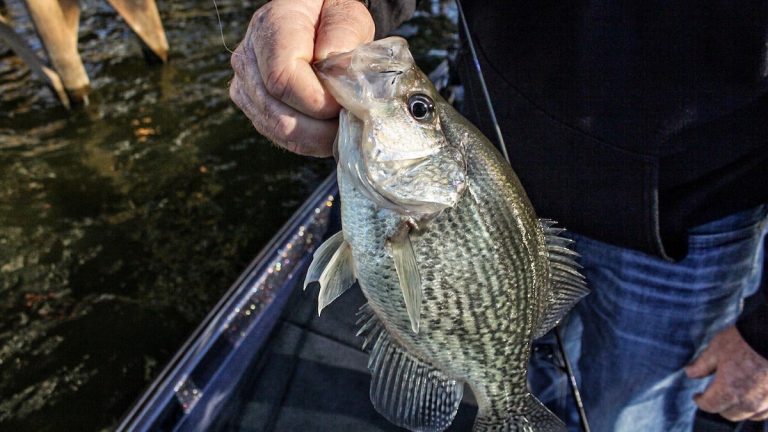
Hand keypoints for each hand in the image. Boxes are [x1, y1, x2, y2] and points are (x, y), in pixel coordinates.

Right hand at [229, 0, 373, 156]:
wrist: (314, 22)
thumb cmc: (332, 17)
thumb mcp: (346, 14)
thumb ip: (343, 35)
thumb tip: (332, 70)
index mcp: (270, 27)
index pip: (282, 78)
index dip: (316, 100)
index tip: (344, 104)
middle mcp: (249, 58)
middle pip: (277, 112)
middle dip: (320, 127)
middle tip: (350, 123)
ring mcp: (245, 85)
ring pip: (277, 129)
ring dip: (316, 137)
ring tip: (342, 126)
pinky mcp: (253, 107)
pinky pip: (279, 136)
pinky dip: (308, 141)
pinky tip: (328, 131)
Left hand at [685, 325, 767, 420]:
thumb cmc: (744, 341)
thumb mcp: (716, 349)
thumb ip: (701, 365)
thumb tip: (689, 373)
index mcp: (728, 391)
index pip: (709, 406)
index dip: (700, 401)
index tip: (697, 396)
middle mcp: (748, 402)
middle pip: (729, 414)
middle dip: (718, 406)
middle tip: (713, 396)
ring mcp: (766, 402)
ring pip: (749, 415)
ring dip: (739, 409)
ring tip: (733, 397)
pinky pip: (766, 411)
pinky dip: (757, 408)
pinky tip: (753, 398)